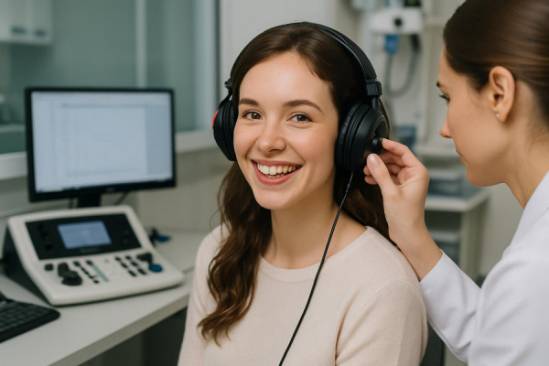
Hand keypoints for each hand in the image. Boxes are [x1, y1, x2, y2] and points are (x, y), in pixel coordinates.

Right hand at [364, 139, 440, 278]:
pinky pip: (388, 177)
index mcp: (418, 172)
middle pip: (396, 159)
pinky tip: (369, 179)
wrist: (408, 234)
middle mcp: (414, 175)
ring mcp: (407, 182)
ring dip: (378, 168)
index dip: (390, 146)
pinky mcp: (400, 189)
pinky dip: (379, 177)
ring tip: (365, 171)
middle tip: (367, 159)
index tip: (377, 142)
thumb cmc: (405, 216)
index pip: (403, 152)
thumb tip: (371, 158)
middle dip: (381, 159)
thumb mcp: (390, 192)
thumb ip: (380, 173)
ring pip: (390, 168)